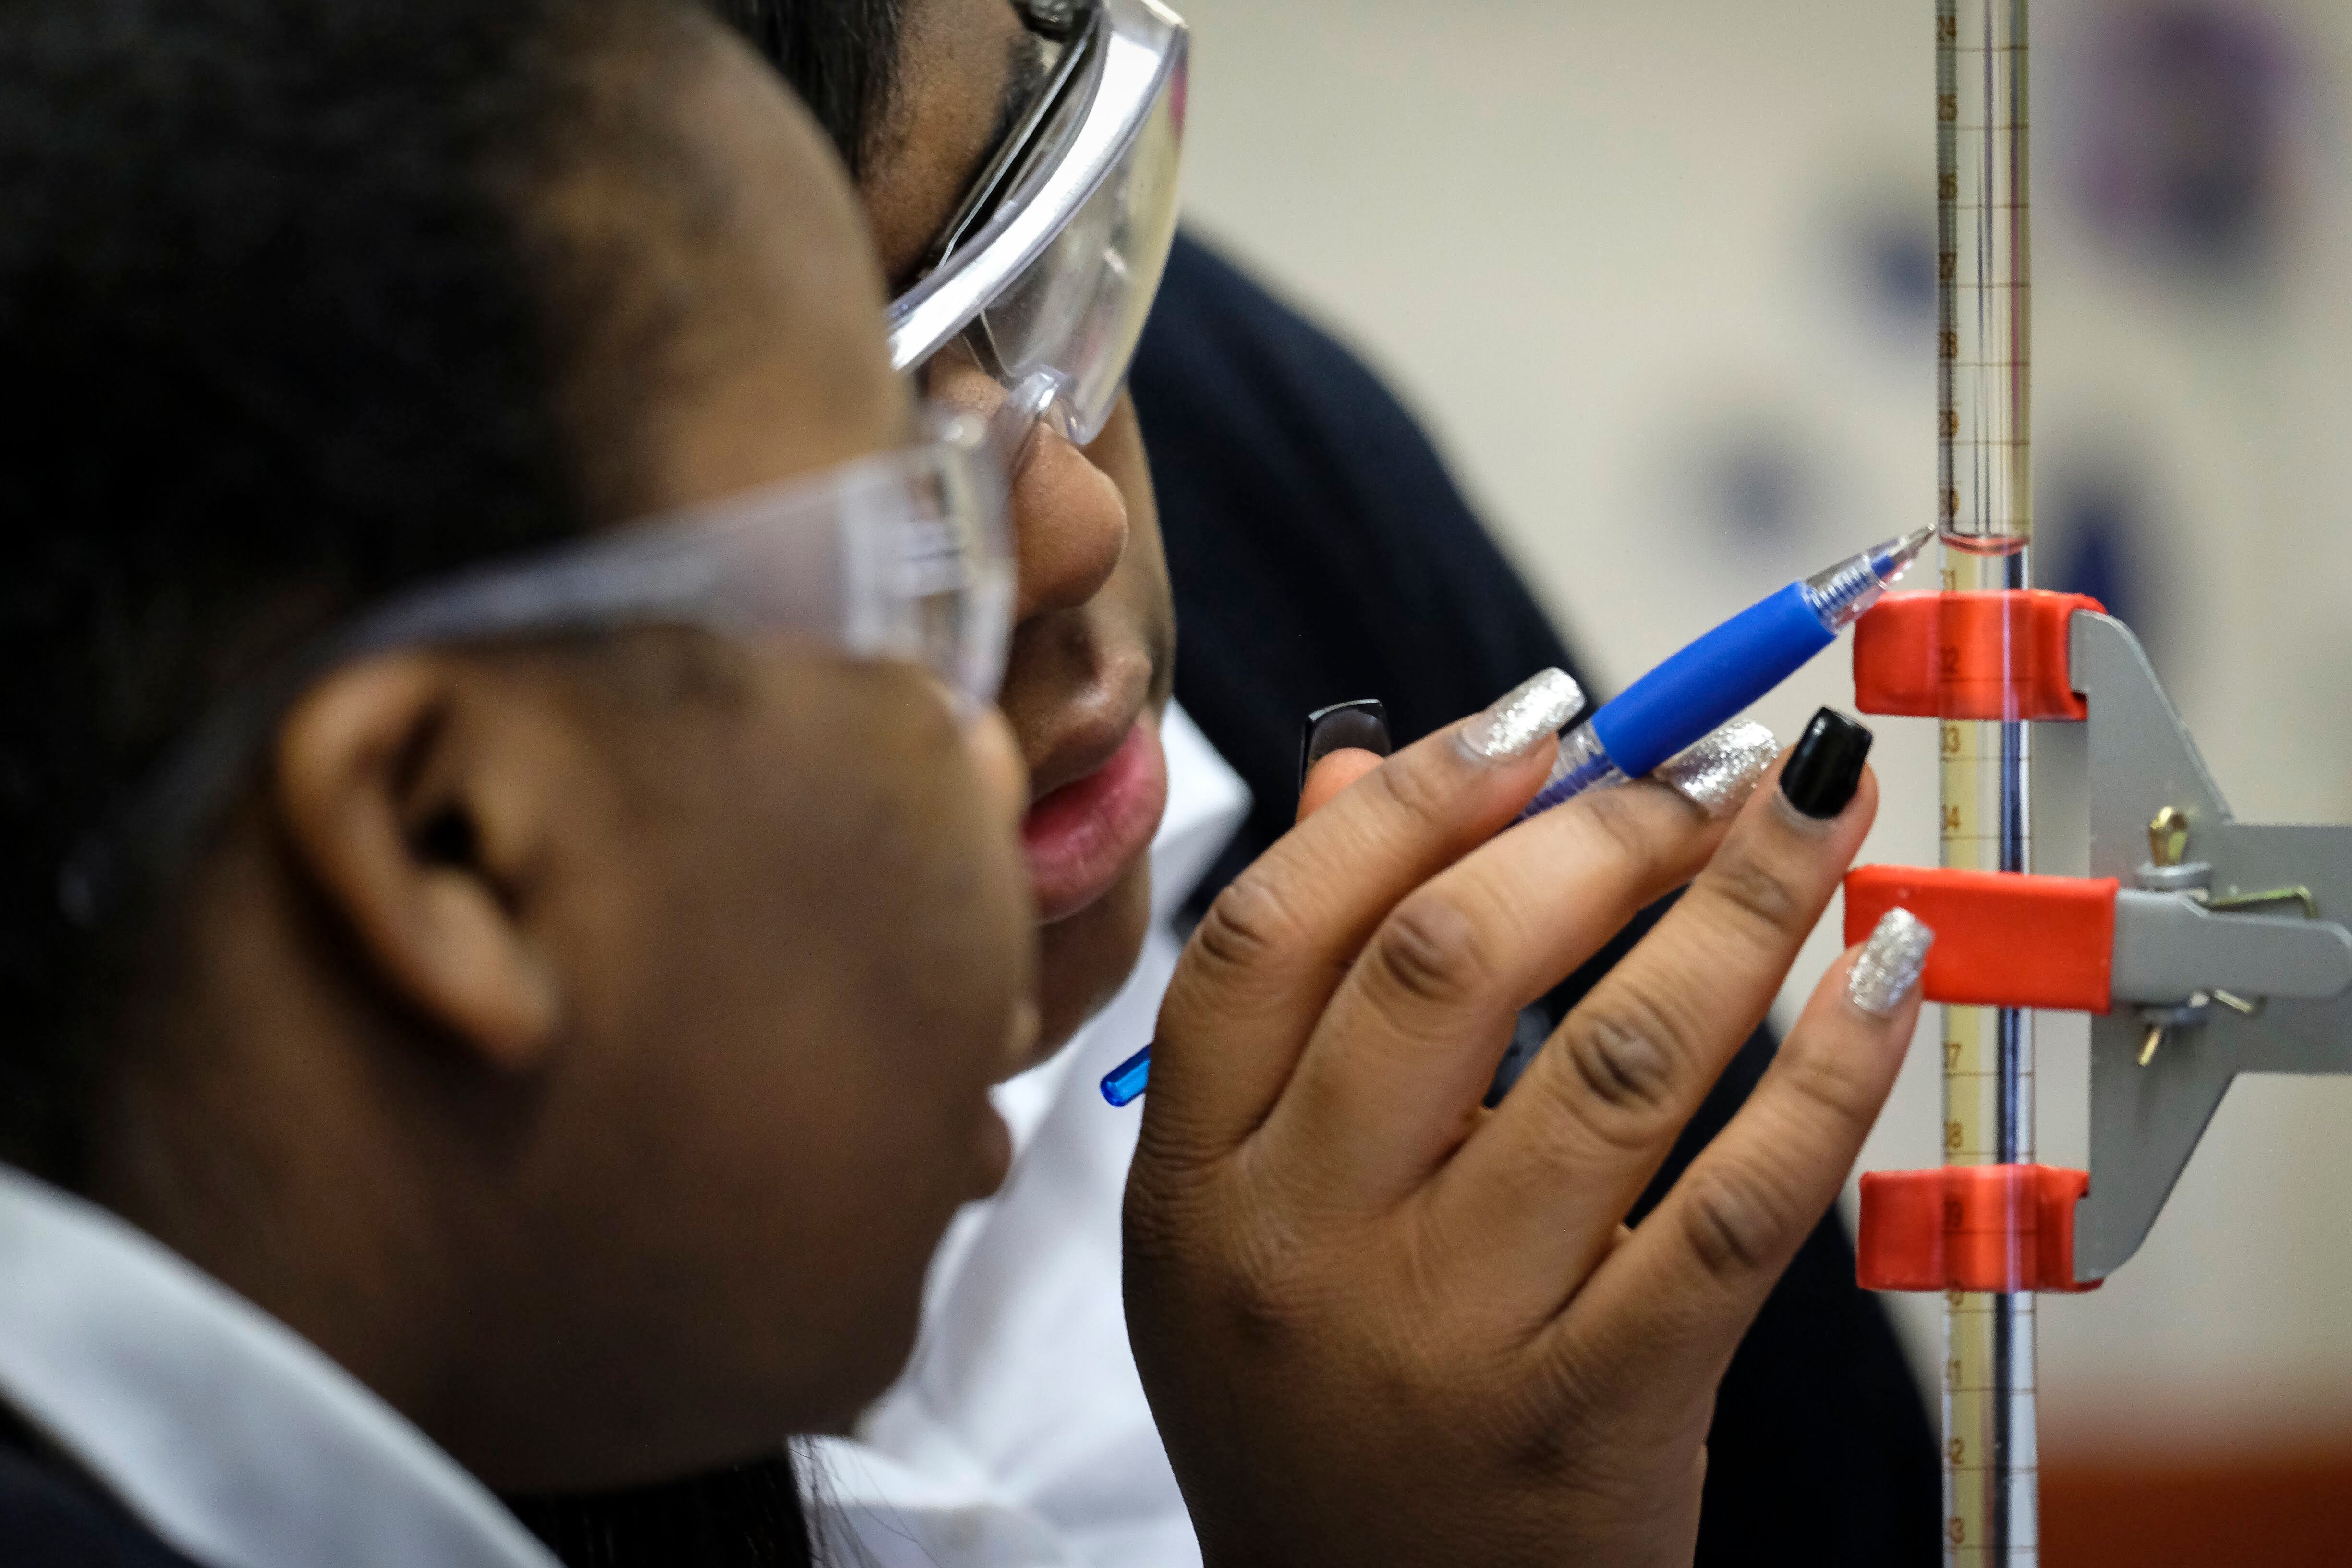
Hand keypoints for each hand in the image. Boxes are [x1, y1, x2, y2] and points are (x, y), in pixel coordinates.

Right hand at [1123, 690, 1922, 1567]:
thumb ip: (1295, 996)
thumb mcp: (1243, 1212)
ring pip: (1613, 1061)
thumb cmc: (1314, 1397)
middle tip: (1701, 766)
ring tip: (1814, 812)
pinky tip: (1884, 969)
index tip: (1540, 722)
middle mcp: (1300, 1248)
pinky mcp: (1596, 1414)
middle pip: (1442, 965)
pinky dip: (1826, 1069)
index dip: (1408, 798)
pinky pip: (1734, 1206)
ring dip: (1738, 903)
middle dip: (1597, 828)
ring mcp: (1447, 1336)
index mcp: (1194, 1183)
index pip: (1268, 932)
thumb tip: (1370, 763)